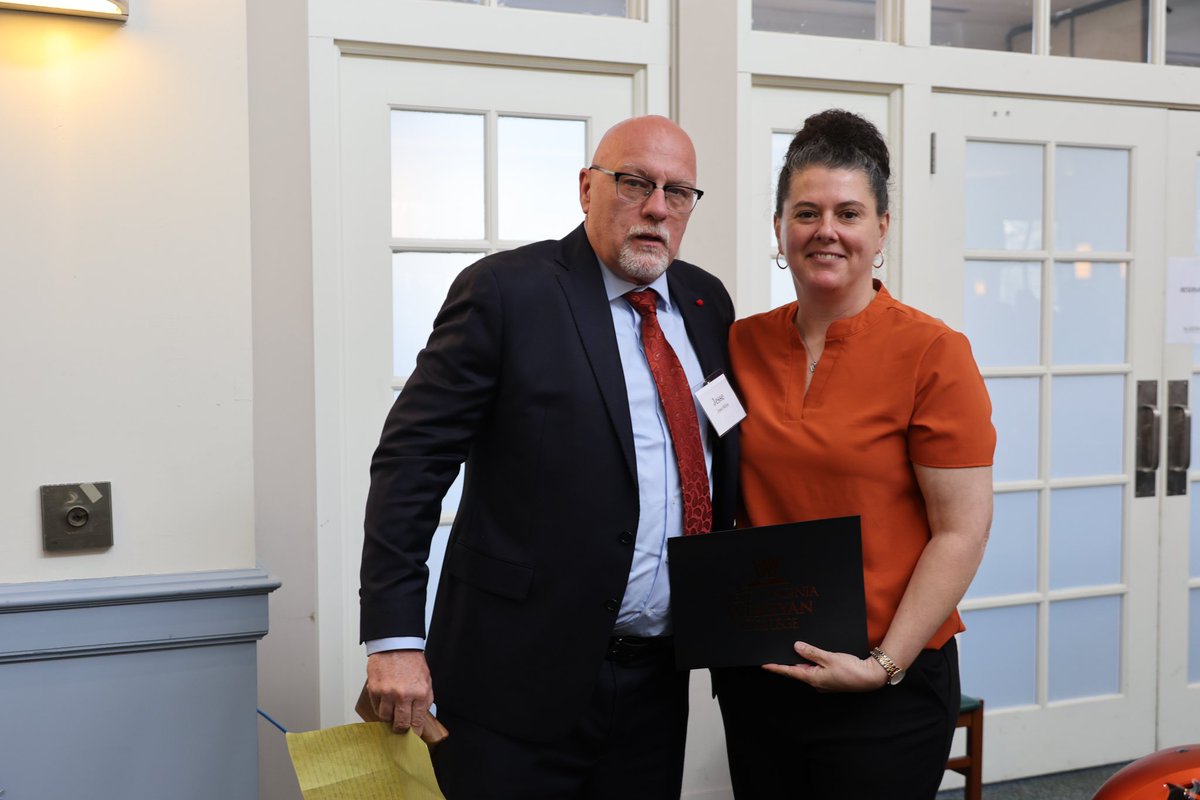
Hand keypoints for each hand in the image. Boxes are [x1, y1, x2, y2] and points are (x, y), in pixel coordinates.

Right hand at [367, 649, 435, 734]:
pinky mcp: (375, 690)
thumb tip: (421, 717)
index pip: (417, 722)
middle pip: (400, 724)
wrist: (396, 645)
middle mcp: (404, 695)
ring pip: (385, 718)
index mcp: (420, 693)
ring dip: (389, 718)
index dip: (414, 732)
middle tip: (400, 728)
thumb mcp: (426, 680)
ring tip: (392, 712)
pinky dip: (380, 708)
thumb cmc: (412, 661)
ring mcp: (388, 693)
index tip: (413, 736)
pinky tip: (384, 702)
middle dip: (401, 729)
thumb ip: (425, 700)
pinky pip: (376, 708)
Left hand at [762, 641, 888, 692]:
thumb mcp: (829, 657)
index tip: (764, 664)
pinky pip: (817, 671)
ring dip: (801, 662)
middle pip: (798, 671)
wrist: (871, 677)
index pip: (790, 672)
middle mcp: (816, 683)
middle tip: (776, 653)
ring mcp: (824, 682)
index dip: (776, 667)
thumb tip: (796, 647)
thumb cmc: (851, 669)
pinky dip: (812, 663)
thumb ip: (812, 652)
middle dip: (788, 662)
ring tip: (792, 651)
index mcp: (813, 678)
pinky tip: (812, 656)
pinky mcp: (831, 679)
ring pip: (807, 670)